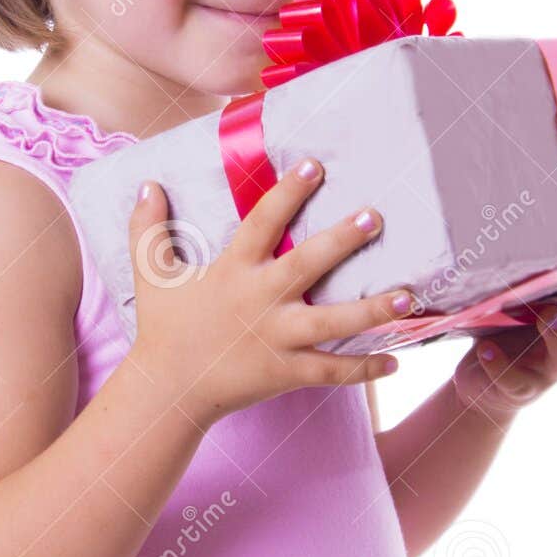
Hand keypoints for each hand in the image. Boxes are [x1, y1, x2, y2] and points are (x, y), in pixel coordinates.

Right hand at [125, 159, 412, 425]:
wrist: (166, 391)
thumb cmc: (164, 327)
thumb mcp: (151, 273)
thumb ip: (148, 228)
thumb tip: (148, 184)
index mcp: (233, 271)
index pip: (262, 223)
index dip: (288, 193)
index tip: (315, 165)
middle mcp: (260, 301)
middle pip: (306, 265)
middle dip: (342, 240)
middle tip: (374, 216)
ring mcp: (277, 339)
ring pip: (332, 323)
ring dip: (371, 310)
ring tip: (408, 296)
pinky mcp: (286, 373)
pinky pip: (332, 371)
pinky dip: (364, 369)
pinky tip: (397, 360)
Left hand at [450, 270, 556, 419]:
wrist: (484, 387)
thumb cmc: (510, 333)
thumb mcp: (526, 304)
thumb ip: (539, 281)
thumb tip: (539, 230)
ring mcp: (548, 369)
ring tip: (546, 314)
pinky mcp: (521, 388)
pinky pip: (515, 380)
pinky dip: (501, 365)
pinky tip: (487, 351)